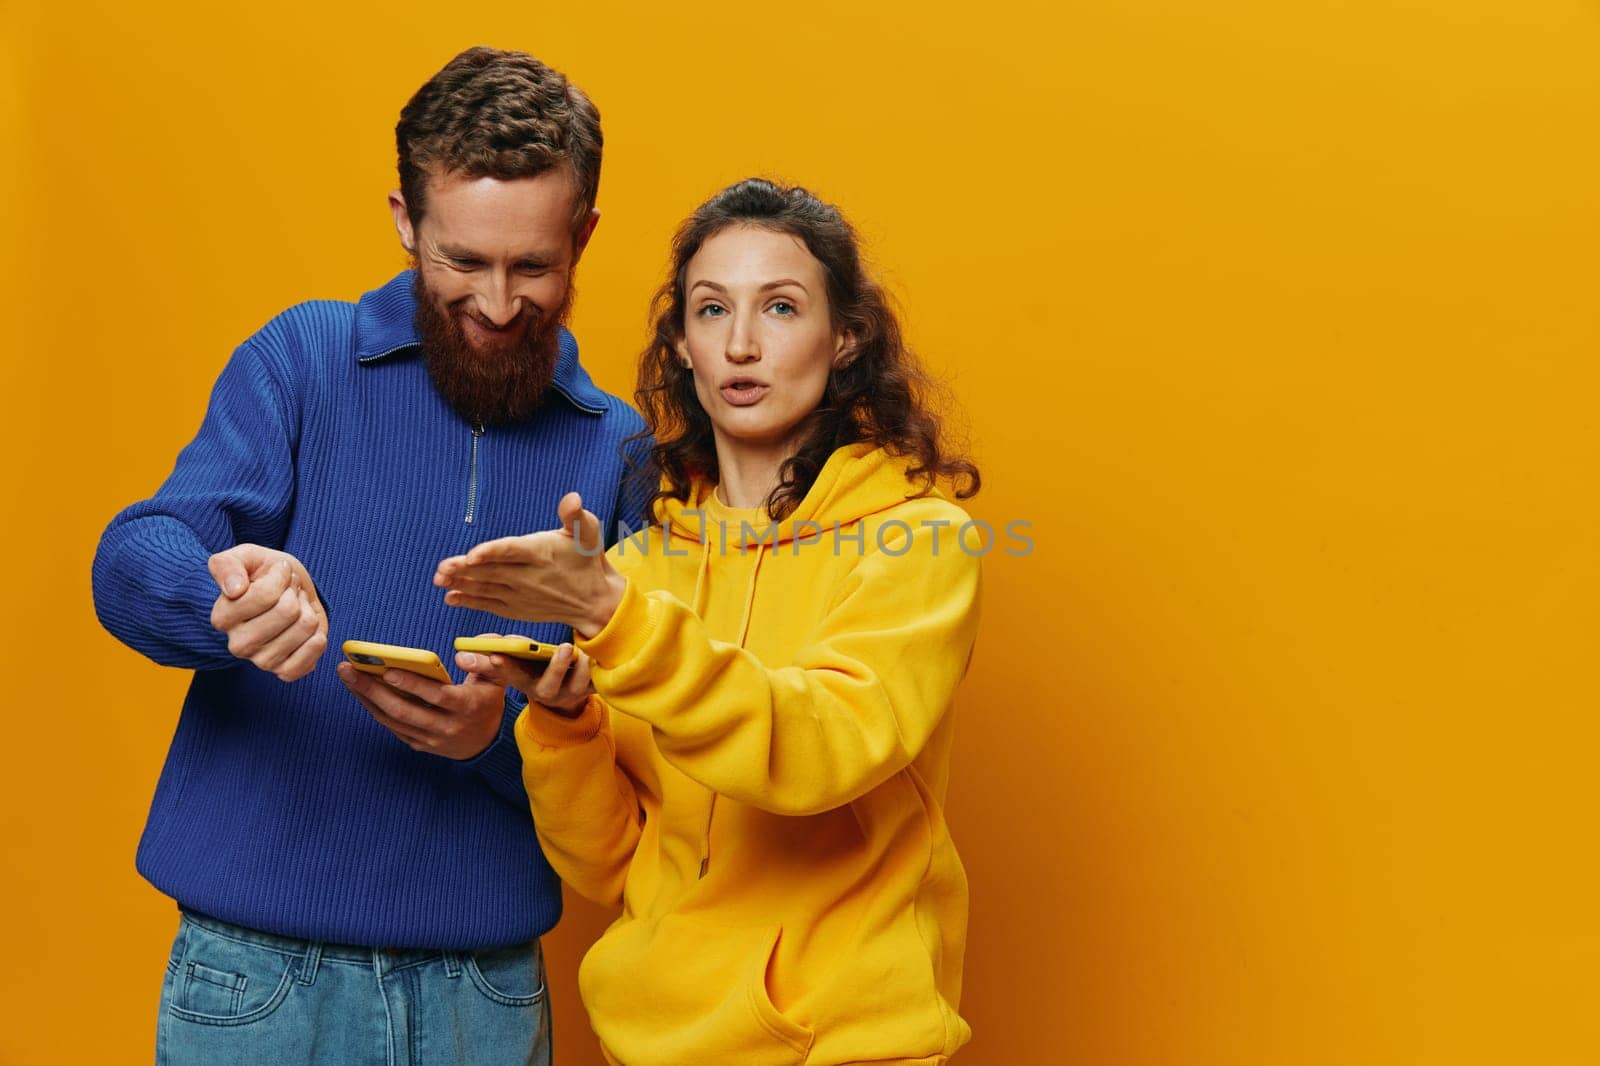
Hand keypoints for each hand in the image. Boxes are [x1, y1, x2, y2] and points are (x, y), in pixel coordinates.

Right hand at [208, 544, 328, 681]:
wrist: (287, 592)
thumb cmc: (263, 574)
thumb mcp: (244, 557)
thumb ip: (228, 565)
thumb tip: (234, 590)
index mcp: (222, 617)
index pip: (265, 594)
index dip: (281, 575)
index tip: (279, 572)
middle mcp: (238, 645)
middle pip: (288, 611)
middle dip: (295, 592)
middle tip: (289, 591)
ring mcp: (261, 661)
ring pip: (306, 626)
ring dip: (308, 609)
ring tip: (296, 607)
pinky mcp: (285, 672)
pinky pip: (314, 653)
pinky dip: (318, 635)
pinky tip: (306, 629)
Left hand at [335, 658, 506, 759]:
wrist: (489, 741)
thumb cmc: (488, 700)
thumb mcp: (497, 679)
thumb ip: (487, 660)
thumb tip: (461, 653)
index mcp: (467, 706)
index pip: (436, 696)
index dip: (411, 684)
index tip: (387, 670)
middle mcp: (447, 726)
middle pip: (404, 710)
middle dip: (373, 689)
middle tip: (349, 669)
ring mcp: (431, 739)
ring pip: (393, 720)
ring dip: (367, 698)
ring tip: (348, 676)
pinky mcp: (420, 745)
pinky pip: (392, 727)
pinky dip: (374, 709)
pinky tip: (360, 692)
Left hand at [434, 492, 625, 638]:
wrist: (593, 601)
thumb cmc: (586, 560)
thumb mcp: (588, 533)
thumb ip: (575, 515)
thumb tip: (572, 499)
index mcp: (542, 554)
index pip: (512, 552)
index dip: (490, 553)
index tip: (470, 555)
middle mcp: (529, 577)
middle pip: (492, 572)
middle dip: (464, 570)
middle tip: (441, 568)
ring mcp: (520, 595)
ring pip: (486, 588)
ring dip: (461, 584)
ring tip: (439, 579)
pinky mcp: (515, 608)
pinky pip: (488, 605)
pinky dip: (469, 601)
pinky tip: (451, 596)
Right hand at [457, 635, 594, 718]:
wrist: (564, 688)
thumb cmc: (532, 667)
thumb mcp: (512, 662)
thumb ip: (490, 654)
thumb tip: (462, 655)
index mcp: (523, 683)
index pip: (510, 676)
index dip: (502, 668)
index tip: (496, 656)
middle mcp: (545, 692)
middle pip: (548, 686)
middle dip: (555, 667)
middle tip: (563, 647)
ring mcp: (569, 692)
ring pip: (577, 683)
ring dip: (582, 666)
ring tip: (583, 650)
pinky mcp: (591, 689)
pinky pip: (598, 682)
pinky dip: (599, 669)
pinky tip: (598, 656)